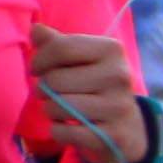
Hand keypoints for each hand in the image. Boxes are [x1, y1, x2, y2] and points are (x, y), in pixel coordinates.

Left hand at [27, 26, 144, 162]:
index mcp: (112, 50)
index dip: (40, 60)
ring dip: (51, 110)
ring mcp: (118, 106)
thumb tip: (35, 28)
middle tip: (57, 93)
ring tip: (64, 109)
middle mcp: (119, 75)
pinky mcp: (112, 134)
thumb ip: (57, 44)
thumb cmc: (95, 85)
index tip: (39, 69)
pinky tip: (71, 127)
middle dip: (45, 89)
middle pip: (54, 80)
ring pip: (56, 106)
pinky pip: (63, 132)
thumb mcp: (82, 60)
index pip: (60, 48)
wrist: (128, 126)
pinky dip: (59, 131)